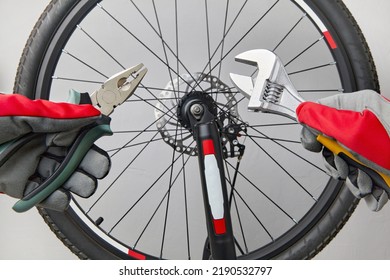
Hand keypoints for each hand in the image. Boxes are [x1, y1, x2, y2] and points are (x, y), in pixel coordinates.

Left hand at [0, 94, 110, 210]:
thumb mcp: (19, 115)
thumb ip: (55, 117)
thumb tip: (89, 112)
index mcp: (43, 126)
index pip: (76, 133)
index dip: (91, 139)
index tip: (101, 141)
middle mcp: (40, 146)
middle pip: (74, 158)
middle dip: (88, 164)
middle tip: (96, 169)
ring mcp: (30, 166)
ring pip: (63, 177)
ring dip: (76, 183)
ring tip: (82, 186)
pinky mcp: (19, 186)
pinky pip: (42, 194)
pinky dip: (54, 198)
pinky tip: (63, 197)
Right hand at [296, 90, 389, 210]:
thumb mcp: (364, 123)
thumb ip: (330, 117)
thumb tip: (303, 112)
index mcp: (358, 110)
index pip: (321, 116)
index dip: (312, 131)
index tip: (314, 144)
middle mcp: (363, 130)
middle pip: (331, 147)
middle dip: (335, 163)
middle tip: (345, 166)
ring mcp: (371, 152)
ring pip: (346, 168)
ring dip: (354, 181)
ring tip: (367, 182)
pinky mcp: (379, 170)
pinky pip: (363, 183)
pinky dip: (368, 192)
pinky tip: (376, 190)